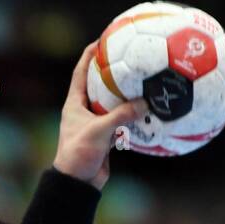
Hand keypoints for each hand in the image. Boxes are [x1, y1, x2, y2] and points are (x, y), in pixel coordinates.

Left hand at [53, 42, 146, 189]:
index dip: (91, 54)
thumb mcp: (99, 131)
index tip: (104, 38)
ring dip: (127, 93)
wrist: (77, 185)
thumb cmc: (79, 154)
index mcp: (74, 104)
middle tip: (130, 55)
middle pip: (100, 84)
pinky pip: (123, 121)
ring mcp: (96, 124)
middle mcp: (84, 111)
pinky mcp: (107, 137)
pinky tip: (150, 108)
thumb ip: (121, 116)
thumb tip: (145, 102)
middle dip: (114, 70)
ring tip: (144, 79)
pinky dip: (134, 115)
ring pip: (114, 103)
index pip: (81, 72)